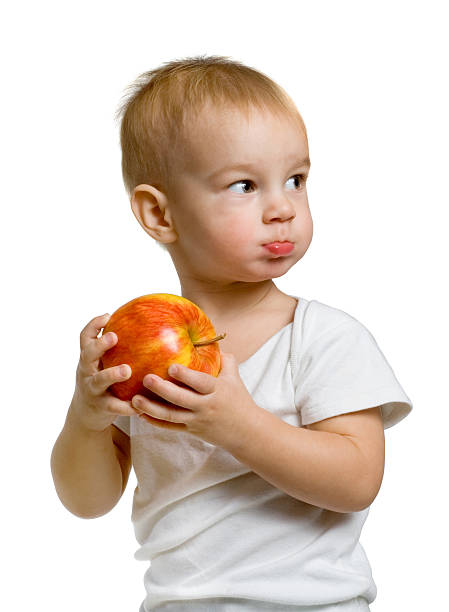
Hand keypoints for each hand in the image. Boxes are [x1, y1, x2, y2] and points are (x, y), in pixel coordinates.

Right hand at [70, 313, 137, 431]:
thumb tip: (144, 323)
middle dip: (100, 345)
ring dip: (112, 374)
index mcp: (88, 358)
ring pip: (99, 380)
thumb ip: (115, 348)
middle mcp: (87, 371)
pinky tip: (140, 406)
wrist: (84, 415)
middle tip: (114, 336)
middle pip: (88, 355)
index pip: (85, 337)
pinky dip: (126, 406)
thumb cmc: (101, 381)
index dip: (94, 325)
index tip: (108, 316)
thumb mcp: (101, 363)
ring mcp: (92, 389)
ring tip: (127, 370)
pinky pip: (114, 406)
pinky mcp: (101, 407)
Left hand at [131, 352, 257, 447]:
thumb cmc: (239, 399)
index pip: (200, 383)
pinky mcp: (191, 431)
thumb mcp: (235, 377)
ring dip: (152, 408)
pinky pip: (170, 427)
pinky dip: (155, 421)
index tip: (170, 365)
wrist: (246, 431)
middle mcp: (206, 406)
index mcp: (217, 391)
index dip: (186, 375)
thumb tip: (209, 339)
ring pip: (172, 416)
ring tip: (135, 399)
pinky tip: (140, 413)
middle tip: (146, 378)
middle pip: (181, 399)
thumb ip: (223, 358)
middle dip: (162, 390)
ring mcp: (197, 421)